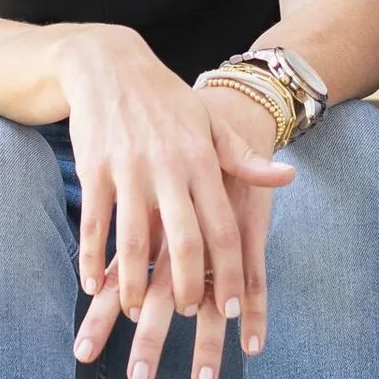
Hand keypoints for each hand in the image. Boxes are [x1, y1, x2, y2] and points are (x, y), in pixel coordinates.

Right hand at [65, 31, 292, 378]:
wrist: (108, 65)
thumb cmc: (165, 102)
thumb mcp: (210, 125)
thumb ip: (244, 160)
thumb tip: (286, 179)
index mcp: (201, 161)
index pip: (221, 227)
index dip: (226, 271)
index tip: (229, 306)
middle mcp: (167, 168)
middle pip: (182, 240)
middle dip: (186, 285)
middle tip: (188, 314)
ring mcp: (128, 170)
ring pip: (133, 240)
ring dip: (134, 282)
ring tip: (137, 311)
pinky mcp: (94, 170)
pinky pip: (94, 224)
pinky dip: (93, 259)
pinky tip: (94, 286)